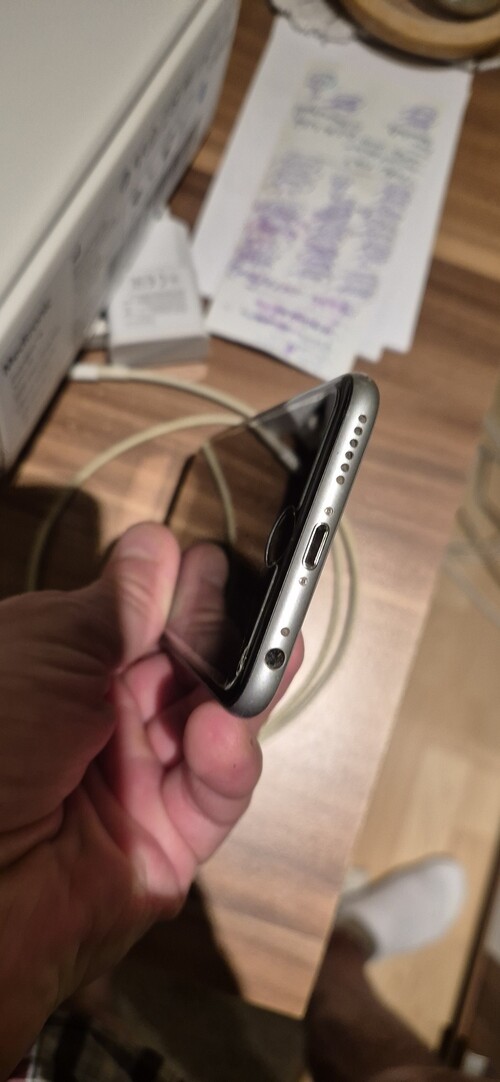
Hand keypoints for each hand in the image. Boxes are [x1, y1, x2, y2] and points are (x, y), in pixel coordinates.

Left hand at [0, 523, 301, 1075]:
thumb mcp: (50, 650)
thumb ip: (119, 604)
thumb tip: (157, 547)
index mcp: (67, 665)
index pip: (144, 616)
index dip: (179, 590)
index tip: (208, 565)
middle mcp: (104, 718)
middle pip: (188, 664)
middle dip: (224, 633)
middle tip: (258, 607)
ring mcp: (140, 777)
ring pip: (216, 721)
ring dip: (242, 690)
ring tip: (270, 656)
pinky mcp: (171, 838)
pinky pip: (216, 793)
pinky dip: (229, 761)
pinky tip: (221, 734)